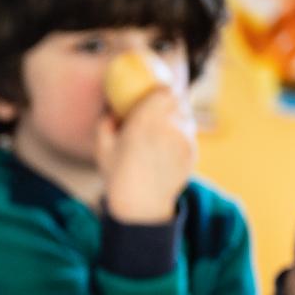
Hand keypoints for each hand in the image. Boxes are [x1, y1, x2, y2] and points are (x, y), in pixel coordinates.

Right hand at [99, 88, 195, 223]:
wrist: (142, 205)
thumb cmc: (118, 176)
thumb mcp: (102, 149)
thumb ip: (105, 124)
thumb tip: (112, 110)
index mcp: (145, 123)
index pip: (165, 92)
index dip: (162, 89)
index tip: (155, 91)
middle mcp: (168, 127)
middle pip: (178, 101)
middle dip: (170, 101)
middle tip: (161, 106)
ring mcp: (183, 140)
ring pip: (186, 117)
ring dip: (177, 118)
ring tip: (164, 128)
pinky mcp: (192, 152)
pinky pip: (188, 135)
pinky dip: (180, 136)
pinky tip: (167, 147)